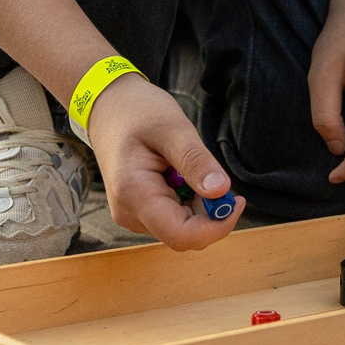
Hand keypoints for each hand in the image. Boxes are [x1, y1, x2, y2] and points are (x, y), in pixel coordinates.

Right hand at [86, 76, 240, 250]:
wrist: (109, 108)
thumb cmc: (137, 112)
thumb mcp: (172, 128)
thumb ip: (195, 161)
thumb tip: (221, 191)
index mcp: (134, 194)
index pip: (181, 235)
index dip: (216, 227)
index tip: (236, 199)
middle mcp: (130, 214)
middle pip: (184, 235)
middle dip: (210, 212)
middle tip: (212, 172)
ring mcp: (133, 215)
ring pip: (182, 228)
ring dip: (199, 205)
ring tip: (188, 167)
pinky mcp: (139, 212)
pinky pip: (174, 219)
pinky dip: (189, 202)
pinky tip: (181, 174)